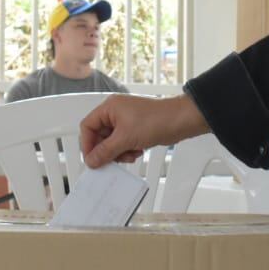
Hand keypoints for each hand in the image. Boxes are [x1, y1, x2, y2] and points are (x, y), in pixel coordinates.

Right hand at [81, 95, 208, 168]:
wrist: (181, 120)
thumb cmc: (155, 121)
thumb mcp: (125, 139)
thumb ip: (105, 151)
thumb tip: (91, 161)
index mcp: (109, 108)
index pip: (88, 126)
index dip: (87, 144)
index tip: (92, 159)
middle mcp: (115, 113)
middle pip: (99, 136)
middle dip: (107, 150)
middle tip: (112, 161)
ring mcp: (125, 121)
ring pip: (112, 142)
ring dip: (118, 153)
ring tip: (130, 155)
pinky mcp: (135, 129)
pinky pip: (123, 143)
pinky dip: (127, 150)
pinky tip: (137, 151)